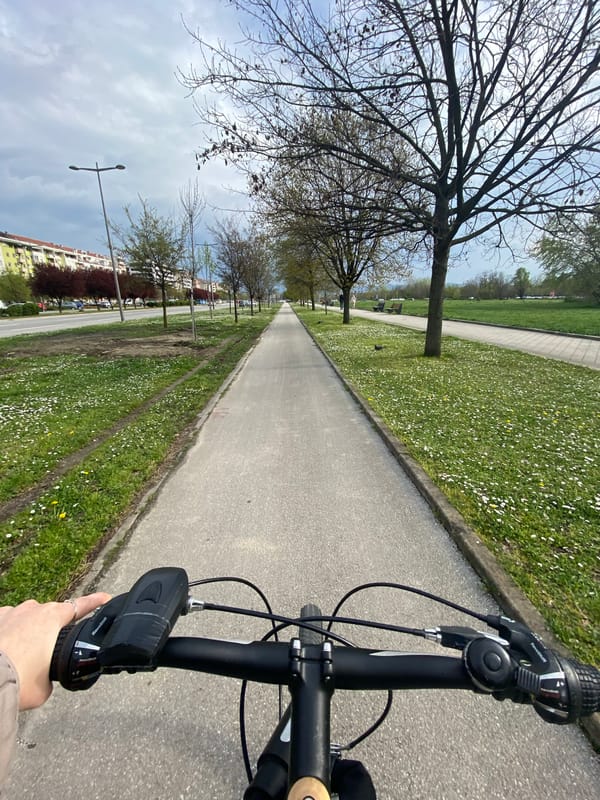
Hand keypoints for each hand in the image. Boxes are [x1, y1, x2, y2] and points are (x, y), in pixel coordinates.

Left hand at [0, 592, 110, 709]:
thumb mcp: (47, 686)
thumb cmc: (17, 682)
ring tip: (19, 657)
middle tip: (43, 655)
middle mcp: (33, 610)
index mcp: (52, 619)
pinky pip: (6, 623)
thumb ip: (51, 674)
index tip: (105, 598)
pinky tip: (5, 652)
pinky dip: (7, 634)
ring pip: (26, 618)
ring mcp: (11, 612)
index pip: (81, 606)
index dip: (96, 602)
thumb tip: (44, 676)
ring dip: (26, 632)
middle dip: (49, 631)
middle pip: (50, 615)